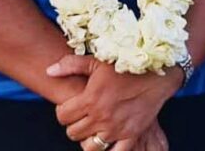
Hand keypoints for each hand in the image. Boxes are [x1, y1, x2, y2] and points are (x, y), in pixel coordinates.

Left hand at [48, 54, 181, 144]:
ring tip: (91, 129)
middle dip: (73, 125)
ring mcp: (116, 128)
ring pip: (89, 147)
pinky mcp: (131, 135)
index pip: (63, 116)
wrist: (155, 74)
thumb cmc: (124, 66)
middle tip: (80, 118)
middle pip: (73, 133)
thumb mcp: (96, 61)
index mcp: (90, 99)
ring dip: (87, 139)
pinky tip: (105, 142)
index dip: (62, 112)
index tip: (69, 107)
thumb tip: (49, 71)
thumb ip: (70, 65)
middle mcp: (101, 117)